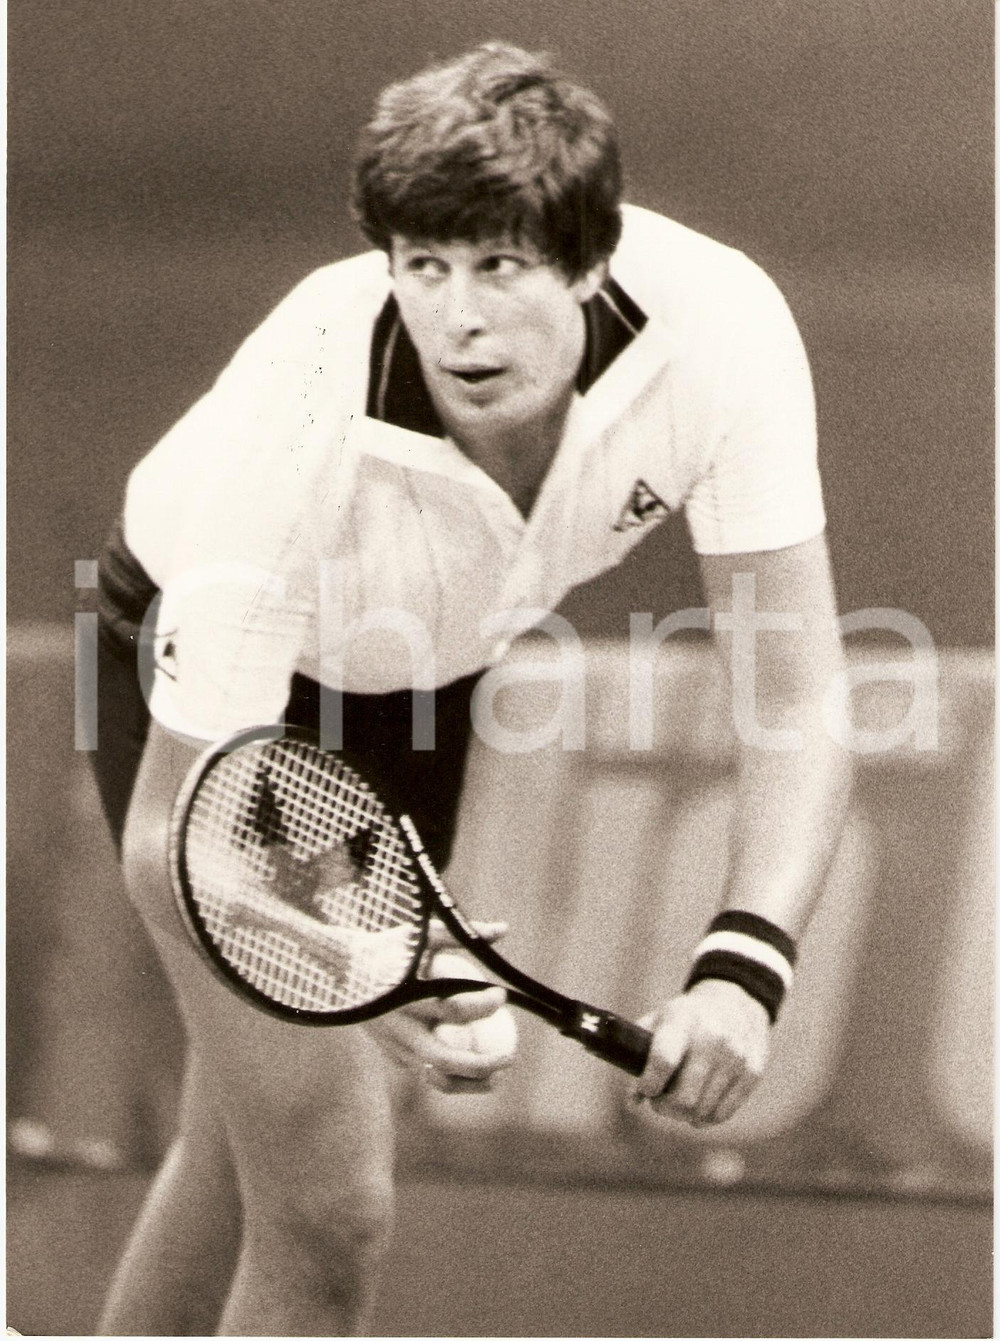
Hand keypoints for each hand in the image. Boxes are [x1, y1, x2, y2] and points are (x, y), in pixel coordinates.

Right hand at [365, 920, 517, 1093]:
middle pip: (447, 1058)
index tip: (502, 995)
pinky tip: (477, 1076)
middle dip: (483, 1063)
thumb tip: (503, 929)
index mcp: (408, 997)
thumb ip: (462, 935)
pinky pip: (426, 1075)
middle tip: (510, 1056)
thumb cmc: (391, 948)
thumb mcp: (423, 936)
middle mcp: (401, 1027)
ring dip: (470, 1083)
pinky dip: (452, 1080)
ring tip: (498, 1078)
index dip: (482, 1006)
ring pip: (436, 1077)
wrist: (343, 969)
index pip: (454, 1010)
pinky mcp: (394, 1055)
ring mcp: (396, 1046)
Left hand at [633, 979, 770, 1126]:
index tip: (646, 1090)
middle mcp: (712, 1037)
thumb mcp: (659, 1022)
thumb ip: (638, 1057)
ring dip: (685, 1114)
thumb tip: (633, 1102)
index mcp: (682, 1019)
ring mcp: (735, 1056)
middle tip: (659, 1102)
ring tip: (679, 1102)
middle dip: (665, 1107)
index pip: (663, 1060)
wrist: (735, 1001)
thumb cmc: (687, 1018)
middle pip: (684, 1097)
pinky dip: (707, 1117)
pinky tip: (700, 1106)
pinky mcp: (752, 1071)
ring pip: (702, 1111)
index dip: (650, 1084)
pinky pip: (722, 1114)